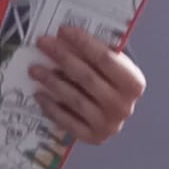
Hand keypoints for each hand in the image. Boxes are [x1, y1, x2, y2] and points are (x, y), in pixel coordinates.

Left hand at [30, 29, 145, 145]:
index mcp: (133, 83)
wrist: (116, 113)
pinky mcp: (92, 138)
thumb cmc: (111, 82)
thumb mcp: (114, 66)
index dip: (83, 43)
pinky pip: (67, 121)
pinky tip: (39, 94)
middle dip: (62, 57)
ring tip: (35, 69)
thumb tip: (66, 36)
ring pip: (74, 98)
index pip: (105, 59)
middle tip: (42, 43)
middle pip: (87, 77)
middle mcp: (123, 106)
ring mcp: (108, 125)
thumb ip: (98, 53)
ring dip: (51, 81)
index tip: (62, 30)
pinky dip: (51, 107)